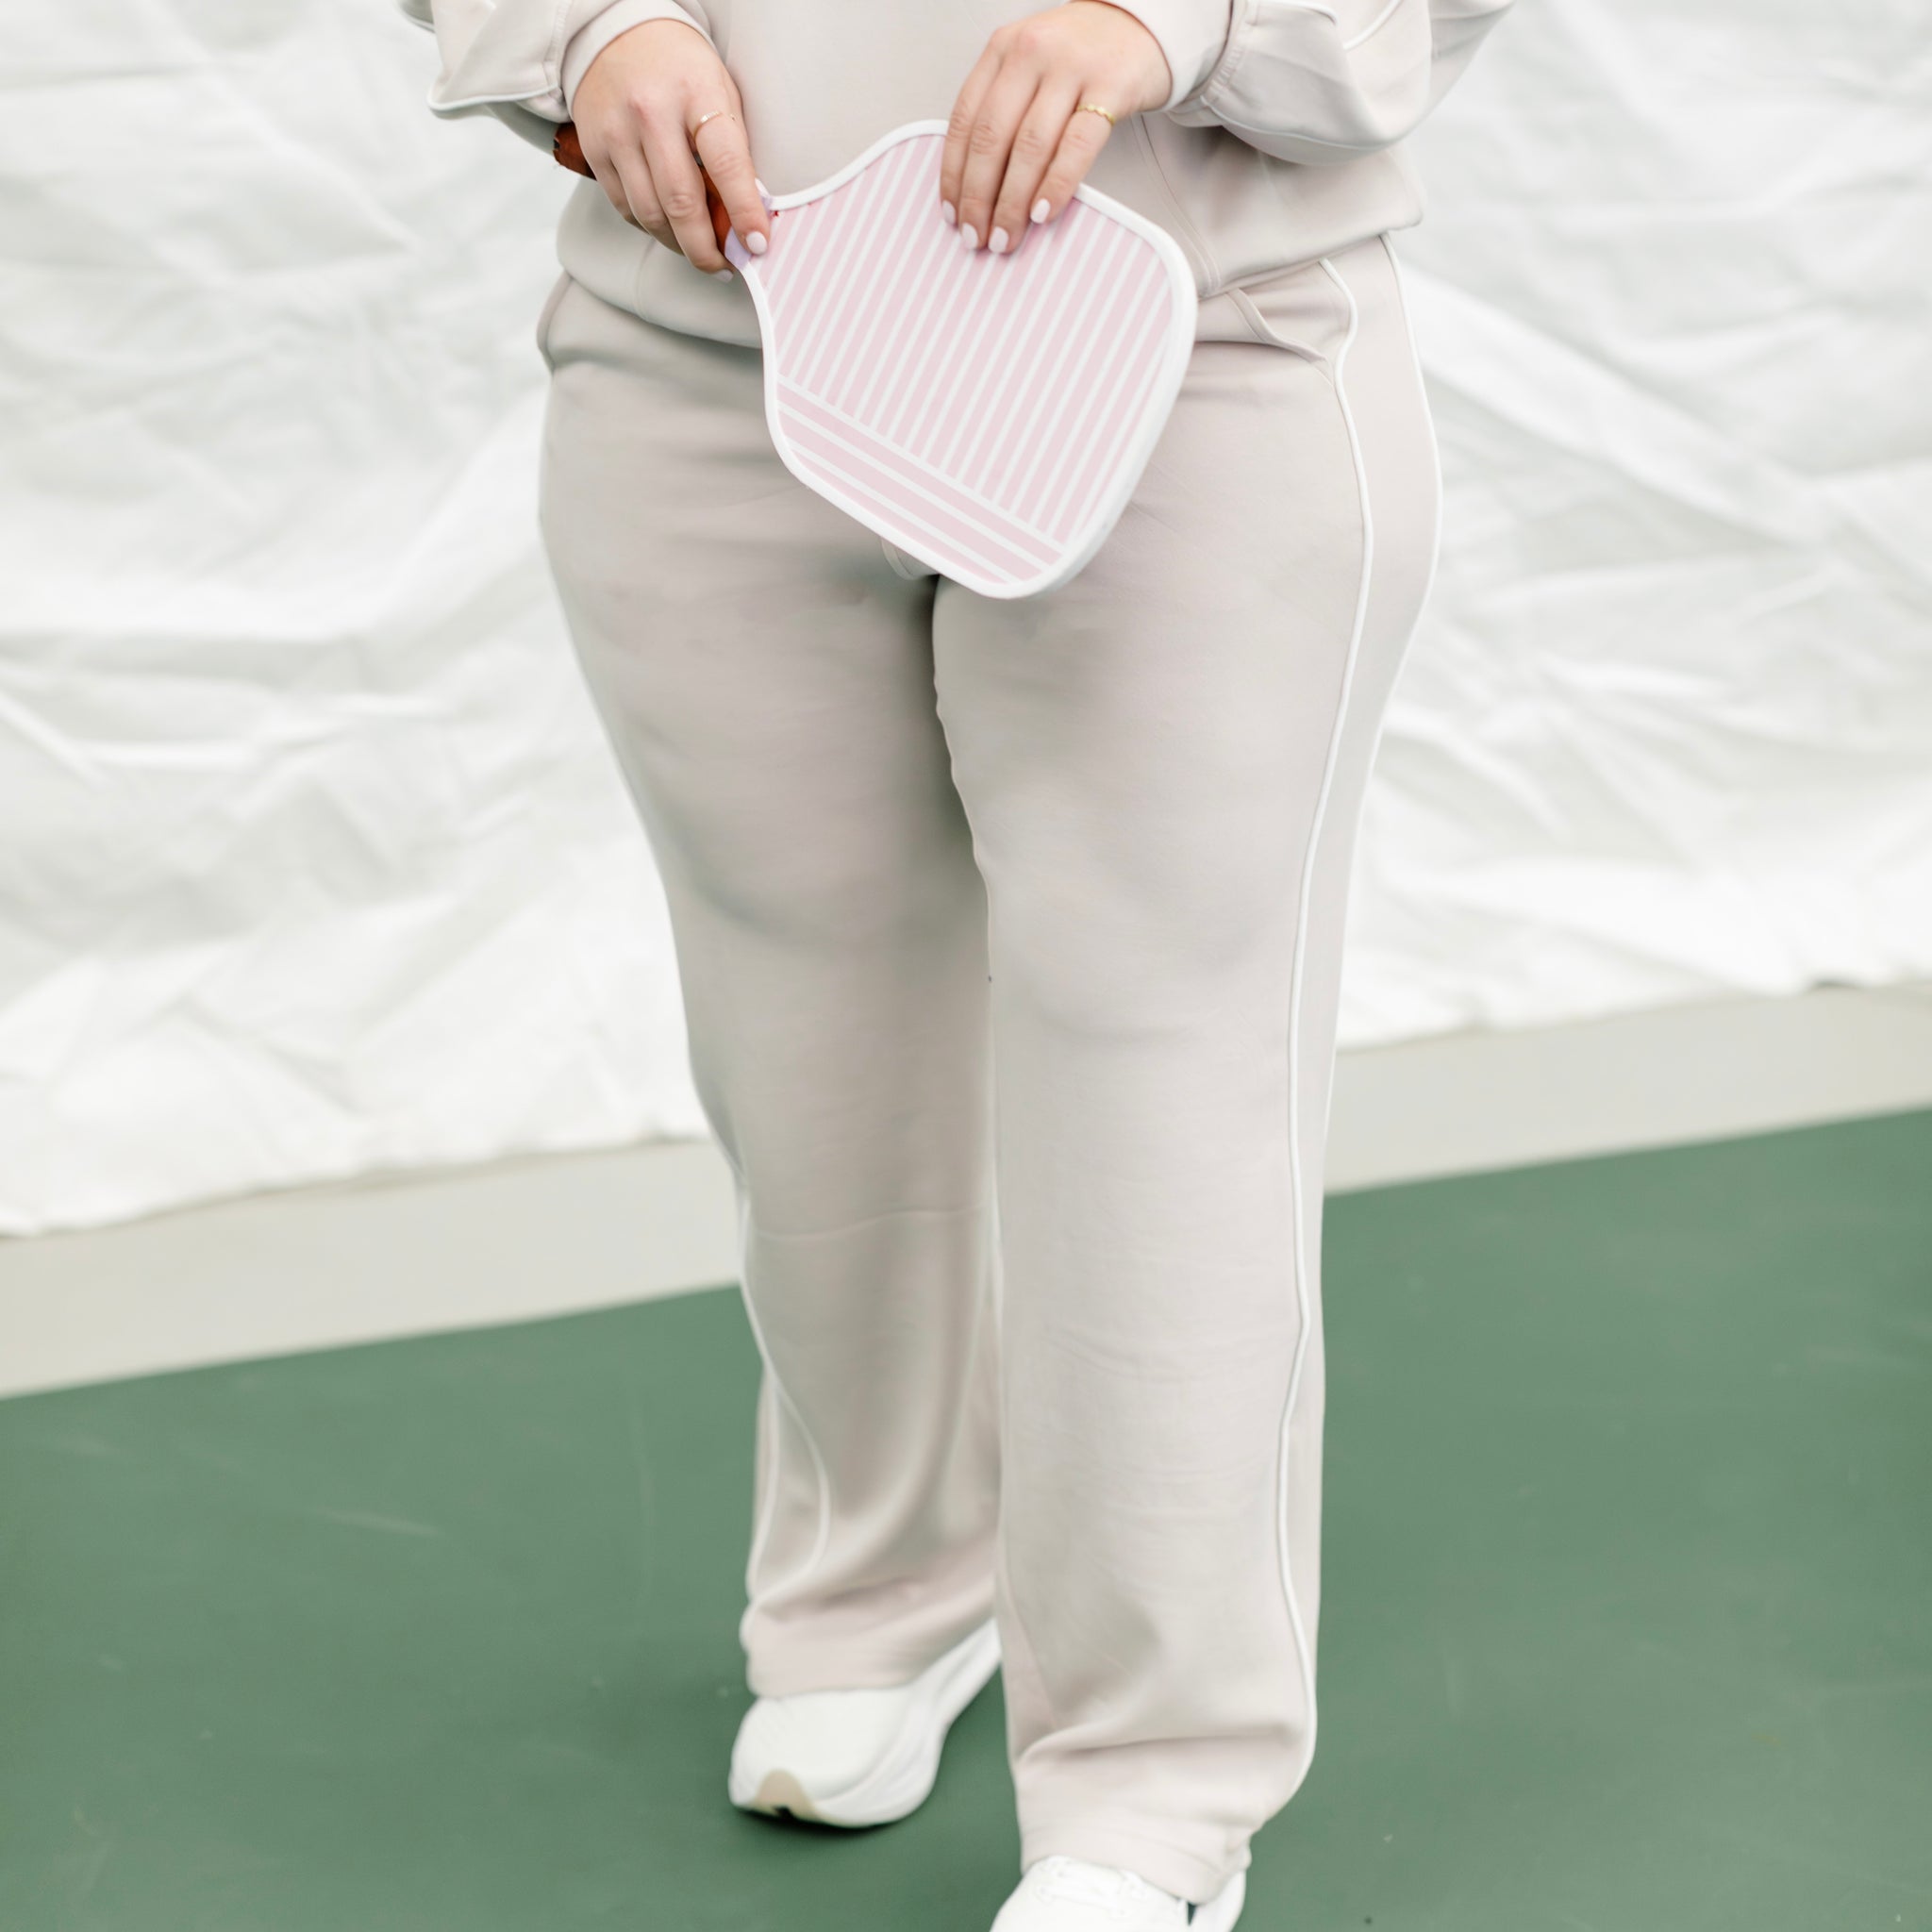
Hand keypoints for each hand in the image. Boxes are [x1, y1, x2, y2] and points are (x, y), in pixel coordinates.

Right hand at [571, 18, 767, 274]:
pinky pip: (627, 209)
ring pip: (651, 215)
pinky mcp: (594, 149)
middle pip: (681, 203)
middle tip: (725, 266)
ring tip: (700, 250)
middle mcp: (652, 113)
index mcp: (696, 93)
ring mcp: (617, 132)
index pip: (726, 164)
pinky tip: (669, 227)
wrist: (615, 34)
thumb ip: (733, 151)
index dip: (744, 212)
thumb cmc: (679, 69)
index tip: (757, 245)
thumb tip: (746, 217)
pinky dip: (652, 227)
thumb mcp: (719, 93)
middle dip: (707, 248)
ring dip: (680, 245)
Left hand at [940, 2, 1170, 257]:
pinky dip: (1057, 185)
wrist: (1140, 26)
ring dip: (1012, 201)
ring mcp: (1071, 67)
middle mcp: (1030, 53)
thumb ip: (1003, 110)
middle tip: (977, 238)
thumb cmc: (1079, 59)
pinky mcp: (1110, 85)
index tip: (952, 215)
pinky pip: (1077, 145)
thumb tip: (980, 188)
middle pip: (992, 137)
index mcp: (1001, 49)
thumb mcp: (1029, 69)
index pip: (965, 120)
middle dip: (979, 197)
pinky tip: (1043, 213)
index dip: (954, 175)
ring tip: (1007, 236)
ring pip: (1029, 146)